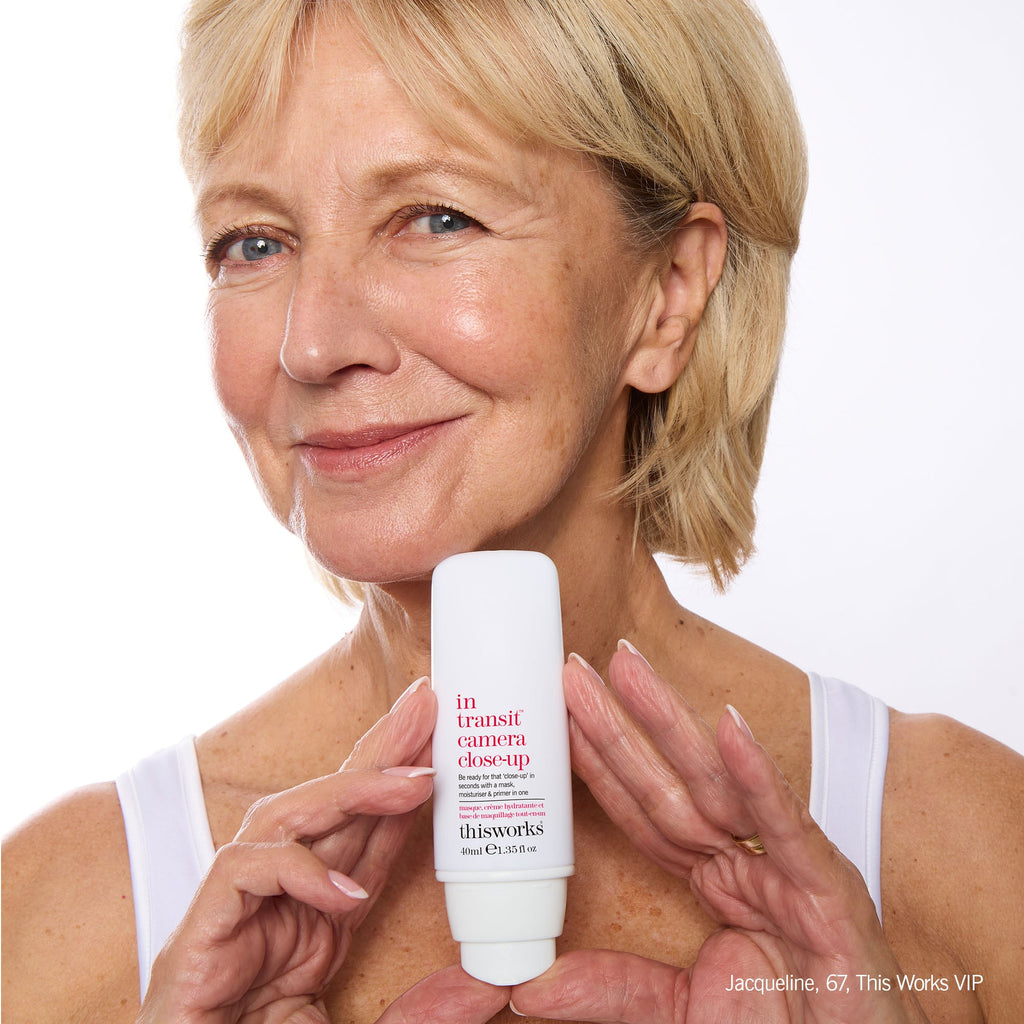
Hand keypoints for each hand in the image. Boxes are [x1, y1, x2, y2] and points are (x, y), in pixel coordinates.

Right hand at [137, 677, 436, 1023]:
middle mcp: (279, 902)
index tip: (444, 746)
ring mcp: (236, 912)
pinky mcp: (197, 936)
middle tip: (428, 705)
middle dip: (381, 754)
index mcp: (316, 920)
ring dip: (352, 790)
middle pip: (331, 808)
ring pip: (287, 818)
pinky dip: (296, 871)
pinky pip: (243, 873)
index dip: (404, 791)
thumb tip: (490, 989)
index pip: (366, 837)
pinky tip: (346, 890)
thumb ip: (420, 1014)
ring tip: (414, 777)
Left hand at [508, 643, 927, 1022]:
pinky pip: (787, 825)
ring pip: (717, 785)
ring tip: (627, 668)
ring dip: (670, 723)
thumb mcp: (679, 1011)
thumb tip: (527, 986)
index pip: (642, 811)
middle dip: (620, 724)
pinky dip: (759, 776)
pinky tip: (731, 726)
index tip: (558, 715)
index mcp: (713, 881)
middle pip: (668, 783)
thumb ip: (612, 990)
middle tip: (573, 670)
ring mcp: (786, 869)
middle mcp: (744, 863)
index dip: (599, 763)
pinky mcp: (829, 891)